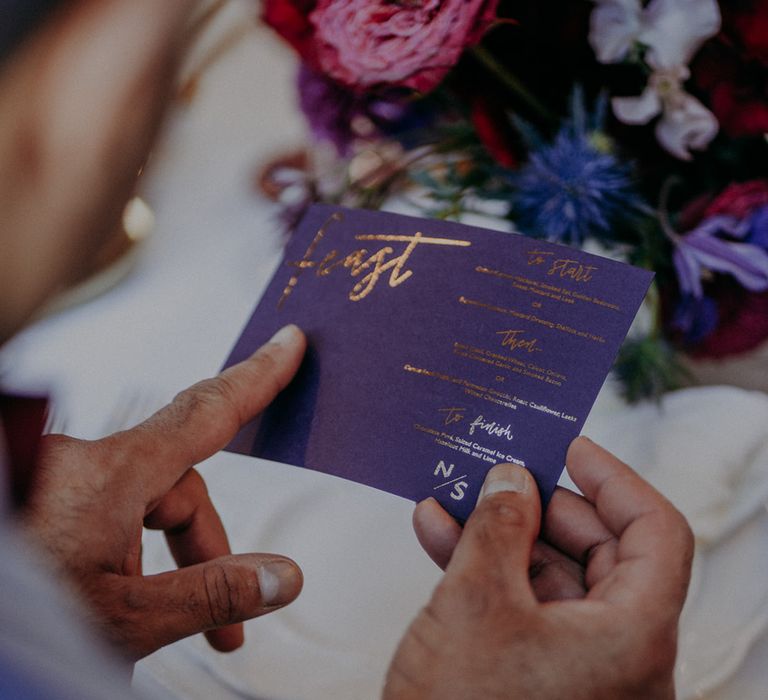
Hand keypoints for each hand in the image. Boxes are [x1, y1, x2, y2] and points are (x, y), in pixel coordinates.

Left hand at [22, 325, 305, 660]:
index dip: (257, 377)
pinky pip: (105, 507)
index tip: (287, 346)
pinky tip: (112, 593)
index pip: (207, 412)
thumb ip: (210, 593)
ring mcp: (57, 477)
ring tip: (153, 621)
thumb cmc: (11, 615)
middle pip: (177, 485)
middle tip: (224, 623)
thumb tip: (280, 576)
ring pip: (140, 501)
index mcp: (111, 475)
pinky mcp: (39, 494)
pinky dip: (124, 546)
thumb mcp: (124, 616)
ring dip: (161, 556)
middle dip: (204, 547)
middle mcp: (82, 463)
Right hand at [384, 437, 693, 699]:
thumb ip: (499, 526)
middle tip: (499, 473)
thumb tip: (511, 479)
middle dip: (541, 505)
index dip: (614, 480)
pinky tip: (441, 536)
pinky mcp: (538, 678)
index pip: (656, 533)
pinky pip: (523, 607)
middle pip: (600, 551)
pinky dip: (486, 569)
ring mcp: (578, 670)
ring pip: (552, 578)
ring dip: (501, 534)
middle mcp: (620, 655)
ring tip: (456, 497)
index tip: (569, 448)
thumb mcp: (476, 601)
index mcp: (633, 638)